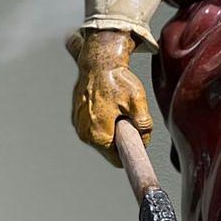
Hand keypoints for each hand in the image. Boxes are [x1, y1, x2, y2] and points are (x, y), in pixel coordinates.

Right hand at [71, 28, 153, 166]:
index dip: (130, 152)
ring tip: (117, 109)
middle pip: (109, 149)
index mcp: (97, 134)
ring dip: (112, 129)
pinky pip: (94, 126)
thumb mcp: (137, 102)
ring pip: (102, 138)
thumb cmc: (116, 79)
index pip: (116, 159)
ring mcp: (78, 124)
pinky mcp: (77, 116)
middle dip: (121, 138)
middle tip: (128, 117)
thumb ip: (143, 125)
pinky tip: (109, 105)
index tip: (137, 143)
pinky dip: (104, 121)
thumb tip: (144, 140)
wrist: (98, 60)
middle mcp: (84, 132)